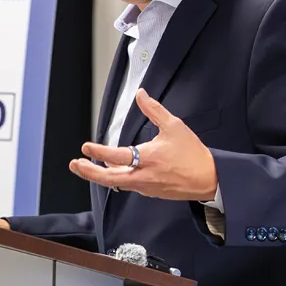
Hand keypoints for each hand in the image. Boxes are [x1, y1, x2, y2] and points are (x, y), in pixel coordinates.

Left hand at [68, 89, 217, 200]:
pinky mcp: (149, 192)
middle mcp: (144, 176)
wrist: (210, 179)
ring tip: (85, 166)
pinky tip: (110, 168)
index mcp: (150, 158)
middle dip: (89, 172)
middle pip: (109, 178)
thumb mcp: (175, 126)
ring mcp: (145, 186)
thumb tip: (141, 94)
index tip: (85, 147)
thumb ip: (154, 110)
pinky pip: (127, 183)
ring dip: (99, 174)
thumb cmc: (193, 154)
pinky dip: (116, 176)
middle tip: (75, 164)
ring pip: (116, 182)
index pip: (119, 156)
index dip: (100, 152)